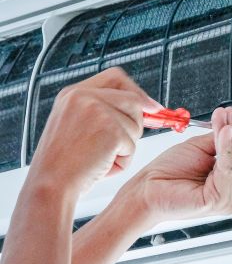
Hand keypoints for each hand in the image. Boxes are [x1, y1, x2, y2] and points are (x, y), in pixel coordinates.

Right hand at [27, 67, 162, 197]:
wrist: (48, 185)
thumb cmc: (63, 164)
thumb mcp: (75, 125)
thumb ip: (103, 110)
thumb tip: (148, 105)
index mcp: (72, 93)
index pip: (116, 77)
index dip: (136, 91)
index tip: (150, 105)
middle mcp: (83, 96)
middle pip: (133, 100)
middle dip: (135, 123)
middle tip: (120, 145)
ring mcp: (97, 111)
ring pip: (136, 124)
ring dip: (126, 146)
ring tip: (100, 158)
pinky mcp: (110, 129)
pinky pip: (132, 145)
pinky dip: (122, 161)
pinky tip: (101, 167)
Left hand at [121, 107, 231, 225]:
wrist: (146, 190)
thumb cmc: (166, 174)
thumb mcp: (198, 148)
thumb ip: (219, 140)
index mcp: (226, 180)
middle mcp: (229, 192)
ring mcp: (226, 199)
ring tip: (227, 117)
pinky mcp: (218, 201)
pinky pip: (227, 169)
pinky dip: (226, 147)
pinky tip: (225, 132)